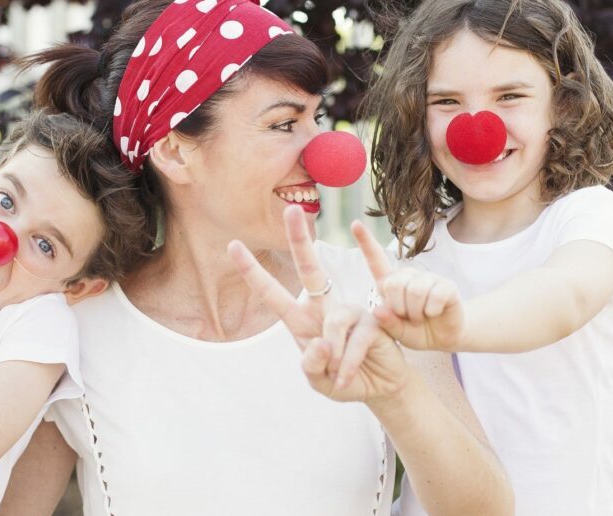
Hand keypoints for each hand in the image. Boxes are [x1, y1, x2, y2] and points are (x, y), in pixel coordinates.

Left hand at [228, 205, 409, 402]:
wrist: (379, 389)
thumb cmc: (343, 380)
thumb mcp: (318, 380)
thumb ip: (311, 366)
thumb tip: (319, 343)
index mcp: (302, 321)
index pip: (273, 294)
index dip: (253, 272)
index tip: (233, 246)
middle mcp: (325, 309)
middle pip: (310, 270)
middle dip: (300, 240)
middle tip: (292, 210)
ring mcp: (350, 311)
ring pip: (334, 321)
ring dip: (333, 355)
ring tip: (337, 376)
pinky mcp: (373, 321)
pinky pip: (355, 340)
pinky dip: (348, 365)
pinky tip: (347, 378)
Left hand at [351, 221, 465, 350]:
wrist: (443, 338)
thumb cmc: (416, 332)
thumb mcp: (396, 332)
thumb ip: (387, 323)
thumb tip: (378, 309)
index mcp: (391, 284)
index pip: (376, 260)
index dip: (365, 242)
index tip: (355, 224)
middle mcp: (408, 276)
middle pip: (394, 284)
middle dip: (399, 308)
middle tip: (408, 317)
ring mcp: (428, 278)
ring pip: (414, 290)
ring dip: (416, 312)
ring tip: (420, 317)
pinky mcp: (446, 285)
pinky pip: (434, 295)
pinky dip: (431, 310)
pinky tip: (434, 313)